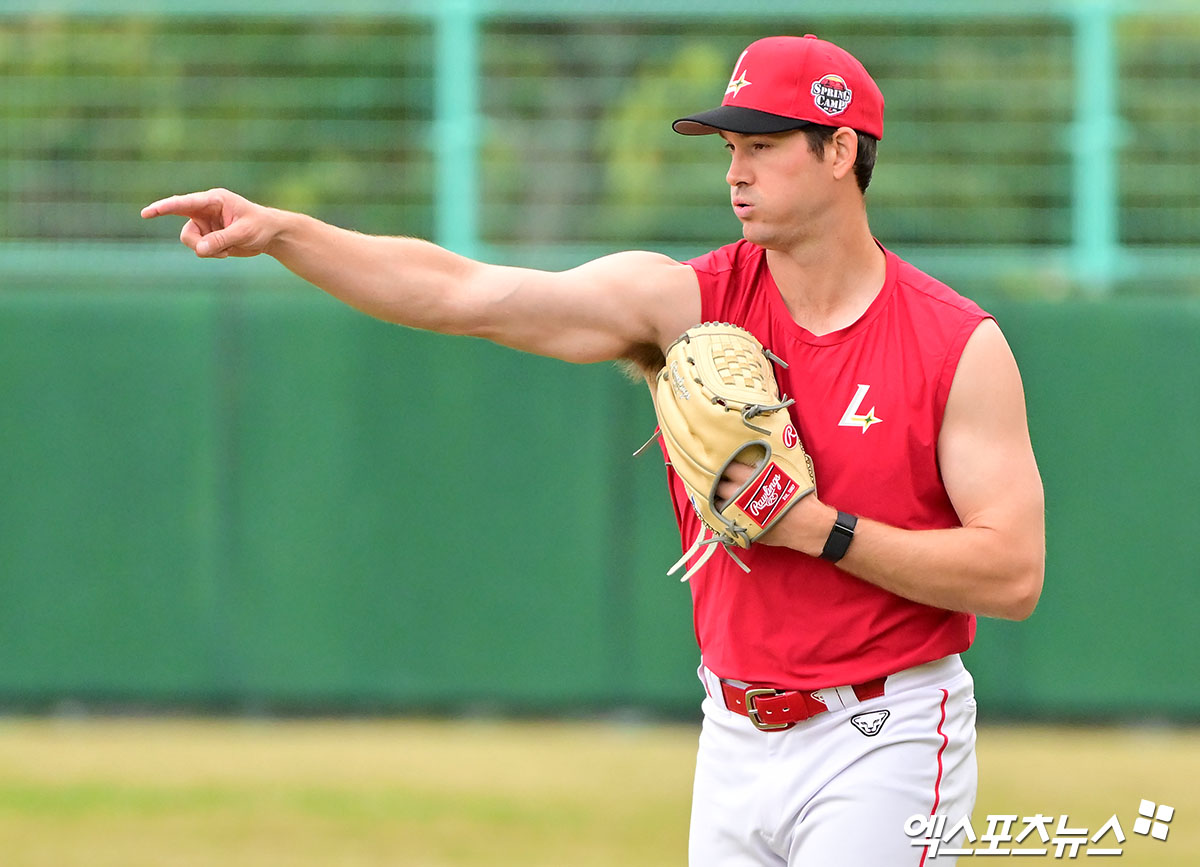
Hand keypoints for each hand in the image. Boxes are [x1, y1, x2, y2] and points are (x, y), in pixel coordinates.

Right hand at [140, 188, 279, 258]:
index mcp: (213, 200)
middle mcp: (204, 210)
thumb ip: (221, 240)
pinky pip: (199, 249)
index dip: (164, 208)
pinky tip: (228, 250)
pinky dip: (212, 253)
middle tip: (213, 251)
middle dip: (196, 243)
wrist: (270, 235)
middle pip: (186, 229)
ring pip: (191, 242)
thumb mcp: (243, 233)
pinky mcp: (206, 236)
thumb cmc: (260, 226)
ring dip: (207, 250)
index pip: (184, 203)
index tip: (147, 213)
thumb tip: (199, 250)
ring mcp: (204, 223)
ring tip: (228, 250)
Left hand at [717, 460, 836, 555]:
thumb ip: (767, 464)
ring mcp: (741, 514)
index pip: (729, 468)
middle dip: (717, 482)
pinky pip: (723, 522)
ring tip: (717, 495)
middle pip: (719, 486)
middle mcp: (743, 495)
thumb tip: (755, 455)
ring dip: (716, 499)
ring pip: (718, 505)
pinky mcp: (743, 528)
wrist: (808, 526)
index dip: (723, 465)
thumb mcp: (786, 473)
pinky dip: (720, 516)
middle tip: (716, 479)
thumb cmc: (799, 497)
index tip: (721, 463)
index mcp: (753, 479)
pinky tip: (721, 511)